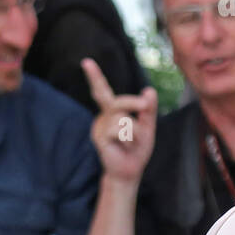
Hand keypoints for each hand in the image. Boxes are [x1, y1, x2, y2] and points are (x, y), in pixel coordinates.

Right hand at [81, 57, 157, 183]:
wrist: (129, 172)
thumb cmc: (136, 150)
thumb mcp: (148, 127)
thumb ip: (149, 110)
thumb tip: (149, 90)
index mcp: (113, 112)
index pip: (102, 91)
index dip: (94, 77)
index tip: (86, 61)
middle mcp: (103, 117)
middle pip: (118, 101)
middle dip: (133, 103)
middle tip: (145, 106)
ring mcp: (100, 127)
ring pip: (124, 118)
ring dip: (135, 131)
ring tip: (131, 144)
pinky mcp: (100, 137)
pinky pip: (120, 129)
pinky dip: (130, 138)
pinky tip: (125, 147)